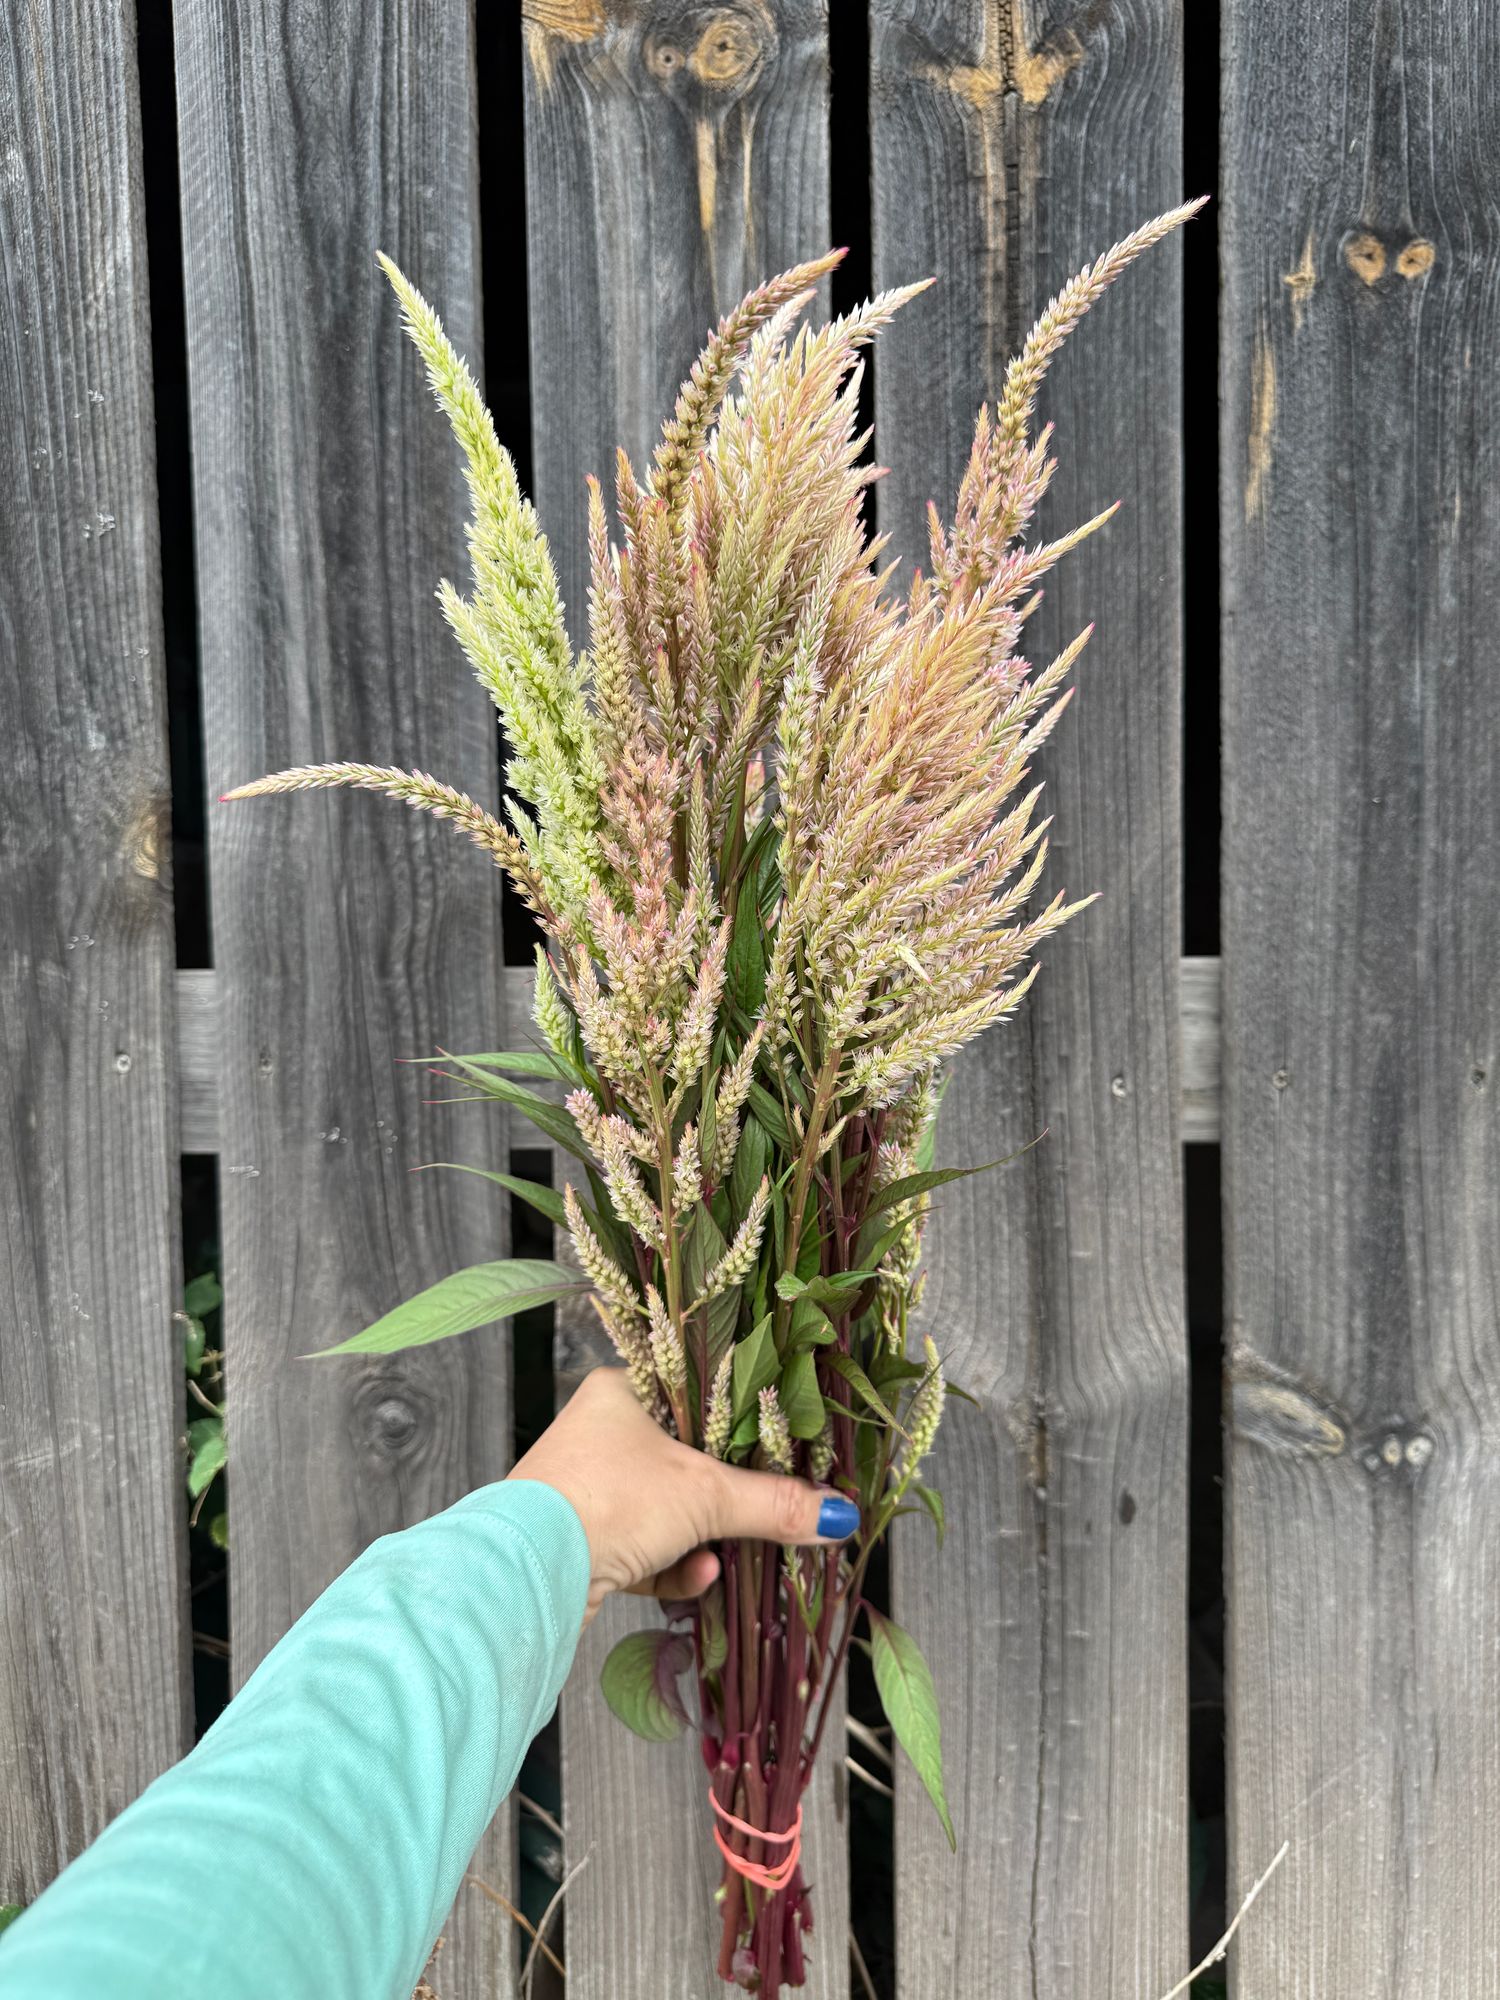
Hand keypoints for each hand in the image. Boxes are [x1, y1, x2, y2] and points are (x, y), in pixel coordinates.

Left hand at [508, 1368, 859, 1622]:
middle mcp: (600, 1433)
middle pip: (685, 1458)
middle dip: (726, 1494)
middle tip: (768, 1506)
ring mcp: (588, 1489)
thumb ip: (774, 1504)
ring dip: (701, 1536)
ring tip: (724, 1552)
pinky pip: (645, 1548)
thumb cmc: (610, 1499)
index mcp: (622, 1391)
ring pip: (666, 1509)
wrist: (529, 1572)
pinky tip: (695, 1574)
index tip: (779, 1444)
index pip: (695, 1393)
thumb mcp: (704, 1494)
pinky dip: (673, 1564)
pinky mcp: (584, 1541)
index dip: (739, 1420)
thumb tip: (838, 1515)